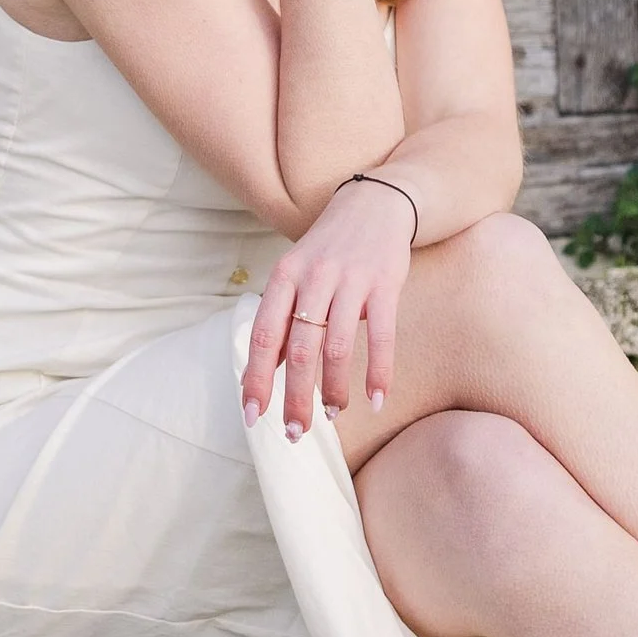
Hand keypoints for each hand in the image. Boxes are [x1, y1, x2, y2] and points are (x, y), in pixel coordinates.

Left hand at [241, 175, 412, 438]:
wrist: (374, 203)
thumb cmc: (329, 250)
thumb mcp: (297, 276)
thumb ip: (284, 322)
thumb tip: (266, 375)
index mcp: (285, 276)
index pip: (265, 335)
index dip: (257, 378)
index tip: (252, 415)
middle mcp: (314, 277)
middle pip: (300, 348)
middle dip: (295, 396)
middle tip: (294, 433)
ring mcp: (351, 279)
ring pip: (338, 346)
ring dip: (333, 389)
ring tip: (331, 415)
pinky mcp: (385, 284)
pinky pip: (383, 336)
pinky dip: (379, 372)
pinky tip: (375, 400)